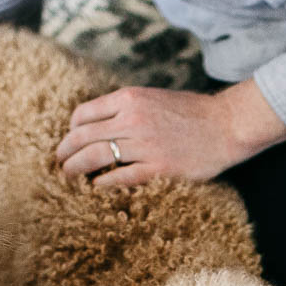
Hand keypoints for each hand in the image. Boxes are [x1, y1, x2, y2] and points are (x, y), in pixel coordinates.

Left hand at [54, 78, 285, 185]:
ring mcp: (144, 145)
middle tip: (59, 162)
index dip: (71, 129)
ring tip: (68, 176)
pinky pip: (120, 178)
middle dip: (65, 151)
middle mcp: (132, 120)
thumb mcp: (155, 98)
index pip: (84, 114)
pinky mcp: (157, 168)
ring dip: (76, 169)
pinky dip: (103, 183)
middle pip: (83, 137)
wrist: (227, 125)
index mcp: (130, 99)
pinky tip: (97, 187)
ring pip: (96, 157)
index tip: (70, 139)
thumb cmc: (194, 112)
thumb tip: (102, 124)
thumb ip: (128, 108)